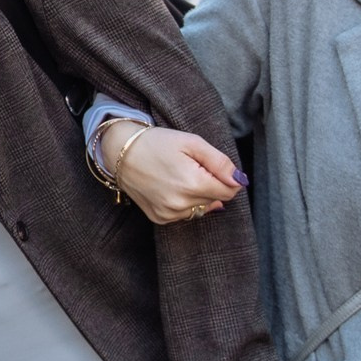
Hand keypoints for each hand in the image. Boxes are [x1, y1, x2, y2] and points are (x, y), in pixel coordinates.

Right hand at [99, 122, 243, 225]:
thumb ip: (220, 162)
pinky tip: (171, 187)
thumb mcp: (192, 143)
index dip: (227, 178)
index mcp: (193, 183)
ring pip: (201, 209)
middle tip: (191, 167)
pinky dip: (183, 203)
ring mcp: (169, 213)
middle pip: (216, 200)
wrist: (120, 152)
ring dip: (198, 196)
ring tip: (179, 177)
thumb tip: (239, 180)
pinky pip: (184, 214)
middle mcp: (181, 203)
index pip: (229, 191)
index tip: (212, 166)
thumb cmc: (157, 143)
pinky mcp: (159, 218)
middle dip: (211, 185)